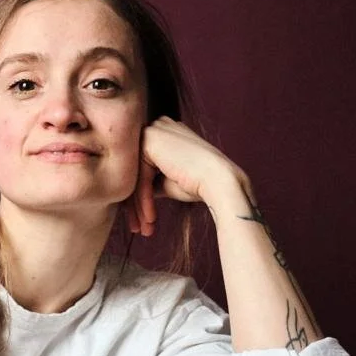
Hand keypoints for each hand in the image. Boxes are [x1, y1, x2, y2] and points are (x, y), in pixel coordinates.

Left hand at [125, 117, 245, 236]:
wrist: (221, 181)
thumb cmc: (200, 184)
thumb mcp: (169, 182)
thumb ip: (151, 182)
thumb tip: (135, 193)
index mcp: (165, 132)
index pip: (143, 167)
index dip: (139, 196)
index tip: (142, 219)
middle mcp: (158, 127)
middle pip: (136, 170)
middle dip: (134, 204)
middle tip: (138, 228)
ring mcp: (153, 131)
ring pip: (135, 175)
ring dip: (138, 206)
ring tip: (142, 229)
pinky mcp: (150, 140)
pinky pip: (140, 176)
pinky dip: (143, 199)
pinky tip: (150, 218)